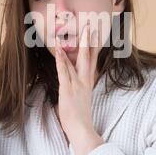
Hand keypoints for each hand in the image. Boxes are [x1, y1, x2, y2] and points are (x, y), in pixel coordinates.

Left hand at [54, 23, 103, 154]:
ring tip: (80, 31)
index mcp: (88, 82)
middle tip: (91, 26)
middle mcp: (85, 80)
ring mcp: (77, 84)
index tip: (96, 34)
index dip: (94, 47)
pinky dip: (62, 60)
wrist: (81, 129)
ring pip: (78, 60)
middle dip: (90, 40)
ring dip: (79, 45)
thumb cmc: (79, 116)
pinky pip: (64, 71)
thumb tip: (75, 82)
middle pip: (89, 56)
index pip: (92, 60)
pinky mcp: (68, 89)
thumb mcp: (82, 98)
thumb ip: (79, 87)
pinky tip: (59, 50)